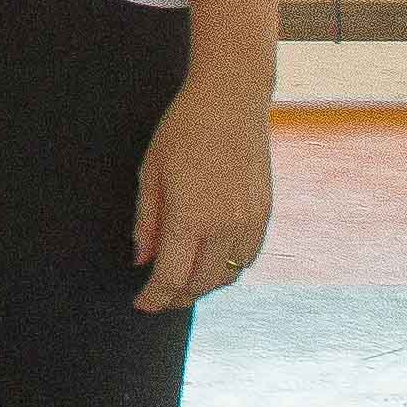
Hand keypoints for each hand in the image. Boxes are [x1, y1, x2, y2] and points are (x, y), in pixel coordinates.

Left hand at [132, 74, 273, 311]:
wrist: (231, 101)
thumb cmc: (182, 131)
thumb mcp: (151, 172)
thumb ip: (146, 221)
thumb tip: (141, 260)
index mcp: (191, 216)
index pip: (171, 275)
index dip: (155, 296)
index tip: (140, 305)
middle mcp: (226, 225)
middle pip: (202, 283)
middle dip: (177, 297)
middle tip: (157, 300)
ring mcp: (250, 221)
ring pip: (229, 274)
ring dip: (204, 287)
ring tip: (181, 286)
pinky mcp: (265, 213)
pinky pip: (248, 257)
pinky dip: (228, 269)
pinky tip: (210, 265)